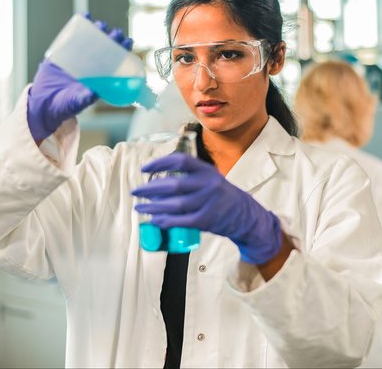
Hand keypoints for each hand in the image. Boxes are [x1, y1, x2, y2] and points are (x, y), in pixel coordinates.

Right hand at [27, 16, 133, 141]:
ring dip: (97, 30)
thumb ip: (84, 99)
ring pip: (91, 40)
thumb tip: (94, 93)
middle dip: (112, 38)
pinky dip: (79, 26)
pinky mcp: (63, 53)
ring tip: (101, 25)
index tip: (128, 41)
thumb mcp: (75, 103)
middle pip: (105, 48)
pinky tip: (85, 16)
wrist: (43, 102)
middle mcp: (91, 66)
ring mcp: (77, 58)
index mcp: (99, 77)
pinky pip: (73, 37)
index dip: (122, 50)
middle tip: (116, 32)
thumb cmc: (64, 105)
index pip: (115, 61)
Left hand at [132, 153, 282, 264]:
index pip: (180, 161)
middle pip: (174, 185)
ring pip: (174, 205)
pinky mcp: (206, 220)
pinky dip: (165, 220)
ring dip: (154, 206)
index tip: (145, 168)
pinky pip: (180, 221)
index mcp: (206, 170)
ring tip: (140, 207)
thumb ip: (188, 176)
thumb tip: (157, 179)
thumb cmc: (220, 194)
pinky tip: (154, 220)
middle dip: (151, 188)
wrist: (244, 214)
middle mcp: (208, 184)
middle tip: (136, 191)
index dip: (160, 163)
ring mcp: (208, 203)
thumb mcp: (210, 177)